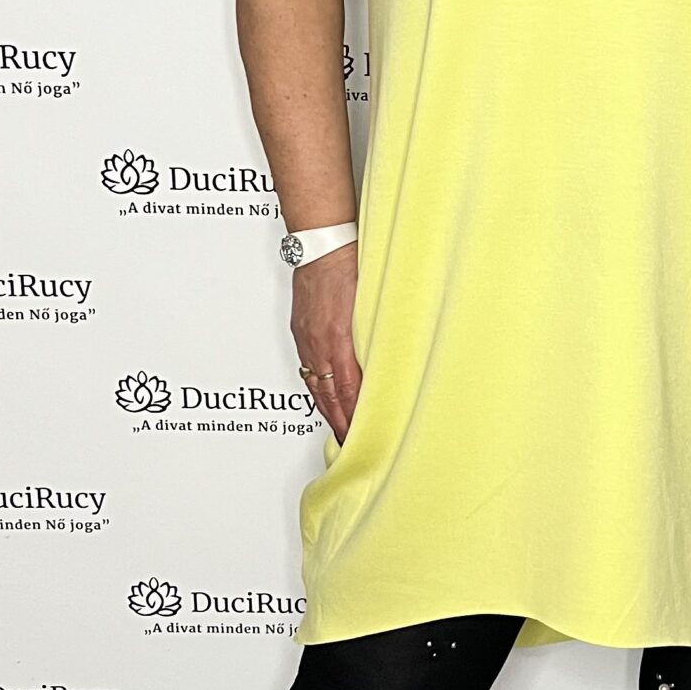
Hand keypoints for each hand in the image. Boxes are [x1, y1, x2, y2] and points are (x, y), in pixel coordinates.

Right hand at [290, 243, 361, 443]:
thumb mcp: (373, 304)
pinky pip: (307, 369)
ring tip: (338, 428)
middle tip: (350, 443)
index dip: (354, 415)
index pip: (348, 389)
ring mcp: (307, 339)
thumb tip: (390, 364)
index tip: (363, 433)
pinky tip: (322, 398)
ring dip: (327, 410)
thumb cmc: (351, 267)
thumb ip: (378, 335)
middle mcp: (319, 342)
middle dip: (340, 422)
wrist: (323, 246)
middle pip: (329, 394)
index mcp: (339, 338)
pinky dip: (315, 389)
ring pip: (315, 385)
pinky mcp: (300, 333)